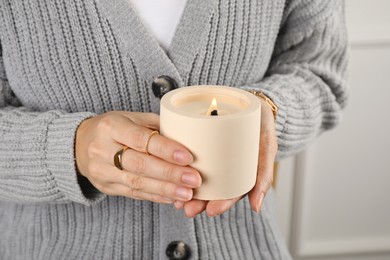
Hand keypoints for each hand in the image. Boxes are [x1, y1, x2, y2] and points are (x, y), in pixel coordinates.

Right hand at [75, 111, 201, 203]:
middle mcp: (103, 149)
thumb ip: (155, 126)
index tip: (188, 157)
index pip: (141, 139)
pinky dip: (155, 196)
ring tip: (187, 193)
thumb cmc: (111, 128)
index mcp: (111, 126)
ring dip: (166, 189)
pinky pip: (133, 194)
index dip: (165, 149)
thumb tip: (186, 138)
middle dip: (170, 174)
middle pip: (140, 164)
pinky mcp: (105, 187)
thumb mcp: (129, 117)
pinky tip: (172, 198)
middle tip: (194, 179)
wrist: (78, 145)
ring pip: (137, 183)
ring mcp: (102, 171)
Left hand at [176, 98, 276, 216]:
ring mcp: (214, 156)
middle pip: (212, 188)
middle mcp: (226, 168)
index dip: (222, 203)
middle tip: (186, 209)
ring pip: (199, 177)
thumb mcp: (267, 146)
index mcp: (242, 172)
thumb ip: (264, 172)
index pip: (232, 192)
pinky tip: (170, 173)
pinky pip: (190, 158)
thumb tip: (256, 208)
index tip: (210, 211)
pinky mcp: (202, 142)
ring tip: (175, 199)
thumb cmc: (261, 126)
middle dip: (199, 202)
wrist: (252, 103)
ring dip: (186, 189)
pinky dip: (180, 166)